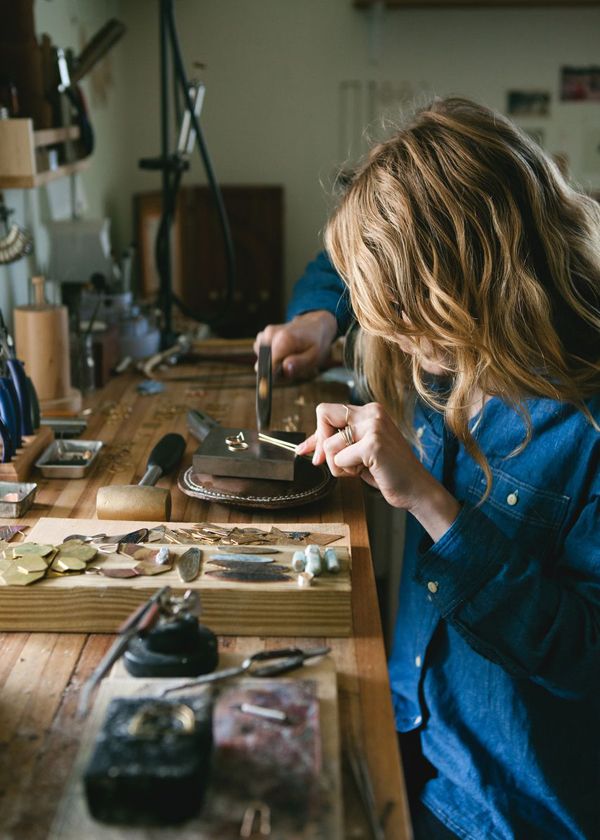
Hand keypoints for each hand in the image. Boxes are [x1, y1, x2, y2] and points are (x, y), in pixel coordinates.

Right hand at [254, 311, 336, 380]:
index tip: (268, 388)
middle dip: (275, 372)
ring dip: (274, 365)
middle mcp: (271, 335)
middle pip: (263, 365)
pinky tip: (284, 354)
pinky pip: (262, 354)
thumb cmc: (316, 342)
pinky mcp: (263, 336)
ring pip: (262, 361)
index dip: (269, 378)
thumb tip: (284, 369)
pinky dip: (272, 357)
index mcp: (284, 340)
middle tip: (292, 368)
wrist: (314, 325)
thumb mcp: (315, 356)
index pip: (268, 365)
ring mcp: (265, 334)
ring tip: (290, 359)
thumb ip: (299, 364)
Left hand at [297, 402, 460, 541]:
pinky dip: (346, 471)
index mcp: (369, 411)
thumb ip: (334, 443)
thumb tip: (303, 448)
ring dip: (337, 465)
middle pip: (323, 415)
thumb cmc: (387, 471)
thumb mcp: (357, 452)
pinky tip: (364, 472)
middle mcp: (372, 413)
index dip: (316, 432)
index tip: (311, 452)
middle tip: (326, 462)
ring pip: (328, 444)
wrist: (414, 489)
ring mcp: (374, 427)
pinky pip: (338, 459)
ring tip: (358, 469)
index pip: (327, 411)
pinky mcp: (373, 445)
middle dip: (320, 444)